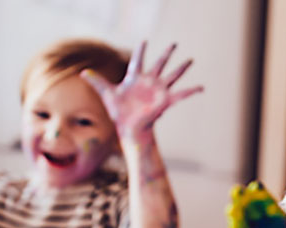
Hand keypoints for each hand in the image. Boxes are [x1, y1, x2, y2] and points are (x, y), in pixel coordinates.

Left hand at [80, 41, 202, 140]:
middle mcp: (149, 82)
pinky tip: (202, 87)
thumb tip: (83, 73)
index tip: (144, 41)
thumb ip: (97, 81)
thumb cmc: (119, 112)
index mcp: (135, 78)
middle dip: (167, 54)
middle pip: (160, 64)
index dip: (141, 50)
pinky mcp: (165, 100)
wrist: (129, 128)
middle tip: (174, 43)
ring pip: (172, 75)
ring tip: (190, 60)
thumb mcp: (107, 93)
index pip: (138, 60)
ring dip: (181, 68)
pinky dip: (192, 91)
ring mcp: (158, 90)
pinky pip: (181, 94)